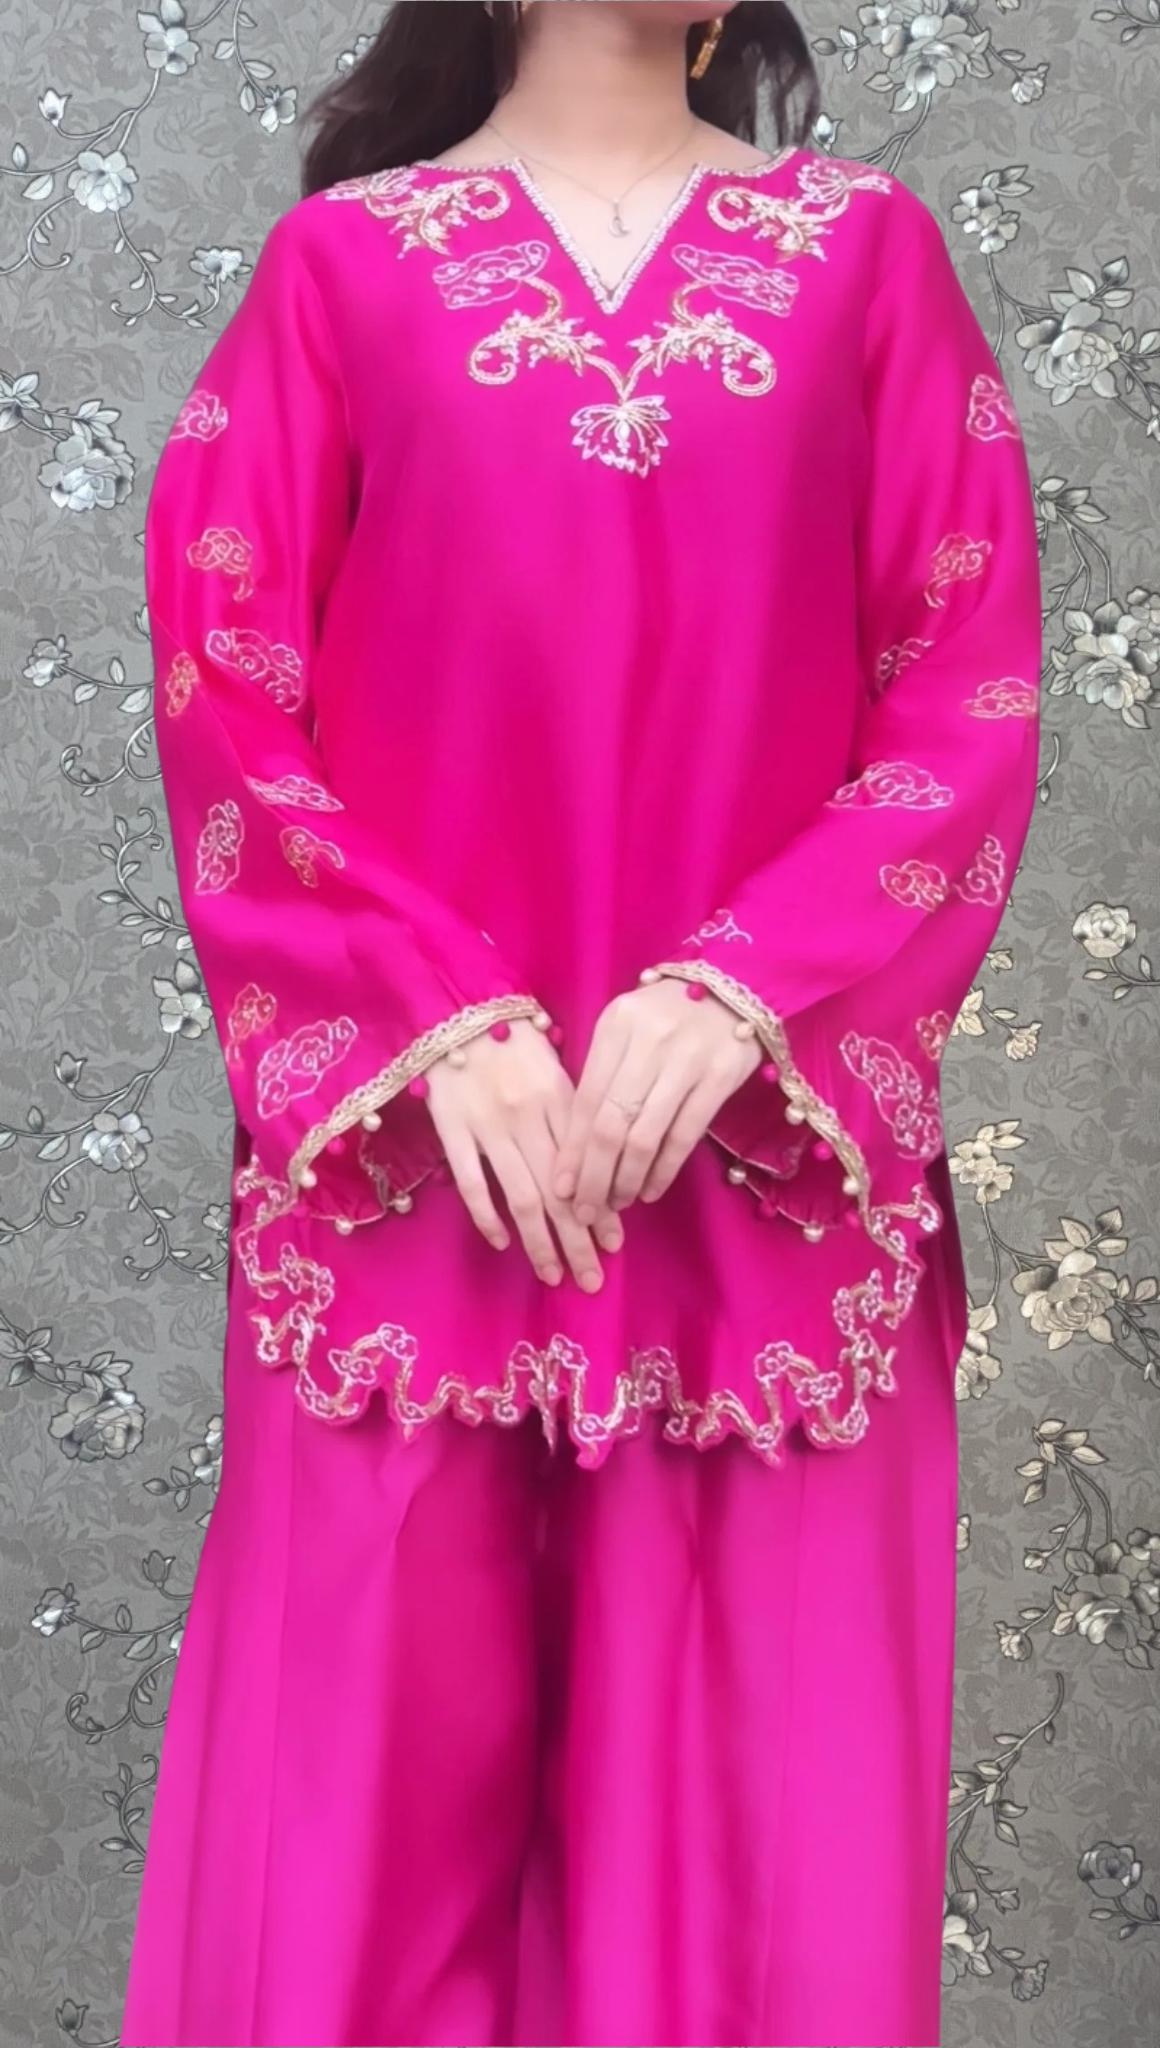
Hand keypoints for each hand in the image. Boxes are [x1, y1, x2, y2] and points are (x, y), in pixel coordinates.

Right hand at [424, 1016, 622, 1291]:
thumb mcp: (554, 1068)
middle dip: (577, 1240)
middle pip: (559, 1193)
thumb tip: (597, 1166)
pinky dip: (487, 1216)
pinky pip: (473, 1182)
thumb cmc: (513, 1040)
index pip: (585, 1169)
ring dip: (540, 1242)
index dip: (600, 1210)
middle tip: (591, 1279)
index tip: (613, 1243)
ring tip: (553, 1275)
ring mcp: (488, 1126)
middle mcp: (528, 1117)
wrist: (457, 1010)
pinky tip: (503, 1243)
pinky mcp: (452, 1130)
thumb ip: (573, 1113)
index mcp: (559, 1099)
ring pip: (521, 1196)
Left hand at [551, 978, 763, 1220]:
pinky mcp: (720, 1078)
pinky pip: (684, 1135)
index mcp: (616, 1026)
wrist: (733, 987)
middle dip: (593, 1176)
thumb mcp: (627, 1027)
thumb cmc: (667, 1014)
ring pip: (645, 1136)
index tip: (560, 1188)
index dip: (571, 1150)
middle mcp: (648, 1043)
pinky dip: (664, 1168)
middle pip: (610, 1124)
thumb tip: (576, 1144)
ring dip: (626, 1179)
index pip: (586, 1100)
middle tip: (585, 1211)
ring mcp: (686, 1061)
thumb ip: (603, 1072)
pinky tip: (650, 1189)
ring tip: (616, 1204)